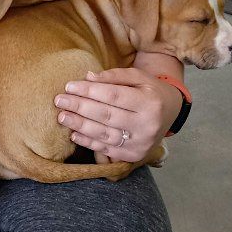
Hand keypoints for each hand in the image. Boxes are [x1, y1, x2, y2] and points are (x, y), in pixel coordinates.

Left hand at [53, 68, 182, 162]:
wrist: (171, 113)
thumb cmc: (150, 91)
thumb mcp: (139, 77)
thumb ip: (114, 76)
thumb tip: (88, 77)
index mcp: (150, 102)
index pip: (114, 95)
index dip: (89, 91)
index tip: (69, 86)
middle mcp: (147, 125)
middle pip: (107, 115)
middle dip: (80, 107)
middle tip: (59, 101)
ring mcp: (141, 143)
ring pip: (105, 135)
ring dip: (80, 126)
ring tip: (62, 117)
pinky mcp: (134, 156)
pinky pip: (107, 150)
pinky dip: (88, 143)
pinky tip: (74, 134)